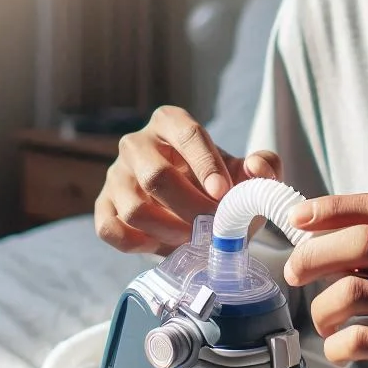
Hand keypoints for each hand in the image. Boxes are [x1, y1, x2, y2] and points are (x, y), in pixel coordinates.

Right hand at [94, 105, 282, 255]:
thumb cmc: (222, 185)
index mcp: (172, 122)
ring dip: (169, 231)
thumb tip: (257, 167)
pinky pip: (110, 229)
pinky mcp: (103, 205)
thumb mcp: (248, 174)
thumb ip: (264, 166)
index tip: (223, 194)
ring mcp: (115, 175)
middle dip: (190, 207)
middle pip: (156, 175)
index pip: (188, 135)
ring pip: (134, 208)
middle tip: (214, 226)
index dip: (206, 165)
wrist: (197, 210)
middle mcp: (137, 143)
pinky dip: (139, 244)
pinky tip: (163, 246)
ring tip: (193, 238)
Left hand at [283, 192, 367, 367]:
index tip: (299, 217)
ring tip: (323, 319)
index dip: (332, 209)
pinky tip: (338, 346)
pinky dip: (337, 344)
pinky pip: (362, 339)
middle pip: (363, 243)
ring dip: (322, 307)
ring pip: (354, 293)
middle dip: (314, 255)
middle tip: (294, 272)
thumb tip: (318, 232)